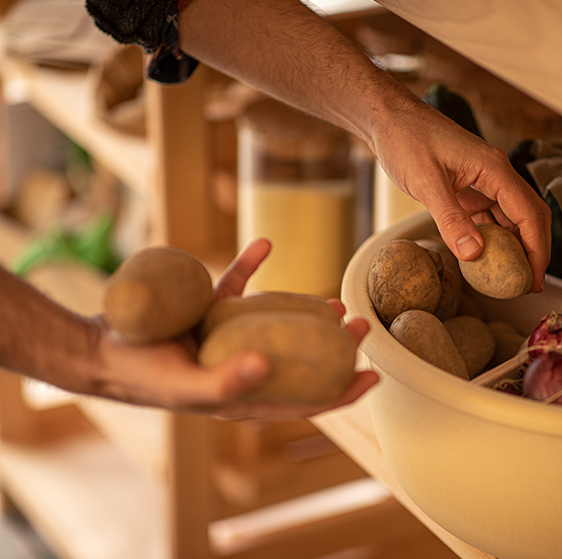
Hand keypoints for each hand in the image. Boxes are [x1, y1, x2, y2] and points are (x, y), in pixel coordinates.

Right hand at [90, 239, 376, 418]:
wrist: (100, 348)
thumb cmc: (143, 374)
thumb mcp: (185, 386)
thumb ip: (226, 382)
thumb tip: (270, 365)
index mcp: (245, 395)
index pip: (304, 402)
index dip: (342, 393)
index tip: (374, 376)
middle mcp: (244, 367)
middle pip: (301, 362)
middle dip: (335, 350)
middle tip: (360, 326)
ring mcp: (229, 339)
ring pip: (278, 327)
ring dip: (306, 314)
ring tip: (334, 302)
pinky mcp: (209, 312)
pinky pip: (235, 287)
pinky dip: (249, 266)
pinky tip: (264, 245)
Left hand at [373, 100, 551, 292]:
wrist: (388, 118)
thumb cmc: (406, 138)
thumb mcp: (426, 182)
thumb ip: (450, 219)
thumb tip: (473, 255)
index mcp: (494, 168)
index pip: (529, 213)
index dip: (538, 248)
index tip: (535, 278)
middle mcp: (495, 174)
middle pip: (529, 216)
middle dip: (535, 250)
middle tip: (530, 284)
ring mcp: (482, 181)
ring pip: (511, 218)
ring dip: (515, 247)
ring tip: (511, 278)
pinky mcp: (467, 188)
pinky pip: (489, 216)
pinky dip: (492, 238)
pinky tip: (487, 259)